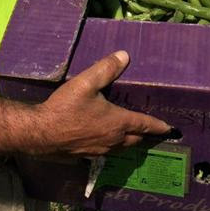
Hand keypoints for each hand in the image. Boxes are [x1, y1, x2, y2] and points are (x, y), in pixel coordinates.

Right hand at [29, 50, 170, 157]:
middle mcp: (113, 140)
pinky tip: (106, 140)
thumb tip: (125, 55)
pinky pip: (108, 152)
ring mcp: (100, 151)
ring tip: (133, 135)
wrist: (41, 133)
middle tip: (152, 130)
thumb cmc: (65, 108)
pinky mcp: (87, 155)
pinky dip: (114, 146)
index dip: (158, 125)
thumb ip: (106, 69)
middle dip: (145, 135)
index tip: (169, 128)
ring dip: (130, 142)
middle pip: (136, 139)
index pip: (144, 124)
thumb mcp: (86, 83)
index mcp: (118, 123)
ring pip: (122, 148)